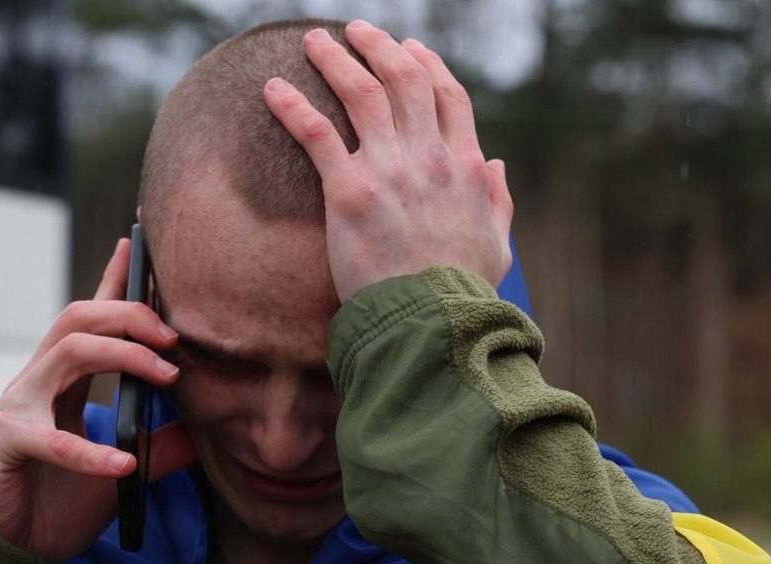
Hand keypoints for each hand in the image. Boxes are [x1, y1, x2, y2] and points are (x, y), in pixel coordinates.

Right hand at [0, 239, 196, 562]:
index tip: (137, 246)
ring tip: (166, 379)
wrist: (5, 550)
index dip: (112, 281)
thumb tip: (203, 431)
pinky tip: (123, 463)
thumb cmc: (55, 504)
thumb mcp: (119, 474)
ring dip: (124, 359)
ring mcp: (16, 407)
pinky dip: (90, 451)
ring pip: (68, 353)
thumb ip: (158, 450)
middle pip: (79, 319)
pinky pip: (49, 438)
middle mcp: (37, 382)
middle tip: (175, 340)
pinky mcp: (4, 443)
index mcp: (62, 381)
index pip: (90, 320)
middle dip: (130, 316)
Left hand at [263, 20, 513, 301]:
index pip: (449, 97)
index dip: (428, 65)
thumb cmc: (462, 296)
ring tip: (313, 41)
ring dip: (335, 60)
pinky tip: (272, 88)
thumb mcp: (497, 245)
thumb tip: (497, 166)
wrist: (430, 326)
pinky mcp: (348, 192)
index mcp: (465, 168)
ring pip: (362, 93)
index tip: (410, 49)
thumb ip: (498, 202)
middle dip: (379, 47)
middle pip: (405, 80)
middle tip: (356, 31)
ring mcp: (389, 171)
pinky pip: (316, 133)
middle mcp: (429, 158)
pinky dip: (292, 106)